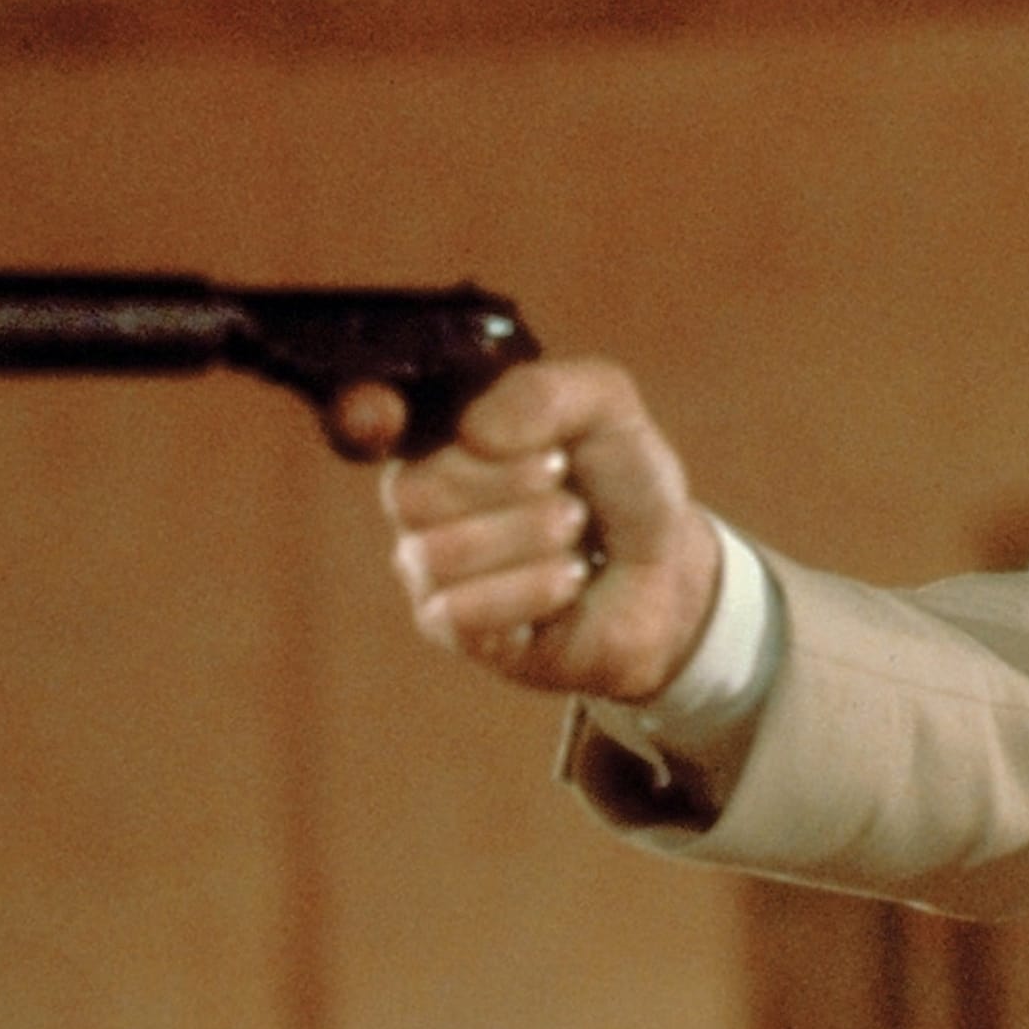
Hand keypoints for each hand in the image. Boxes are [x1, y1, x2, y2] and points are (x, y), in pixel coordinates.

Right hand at [353, 360, 722, 701]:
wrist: (668, 568)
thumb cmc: (622, 482)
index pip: (364, 416)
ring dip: (528, 536)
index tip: (387, 415)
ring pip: (436, 555)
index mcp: (444, 431)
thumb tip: (474, 433)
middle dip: (506, 482)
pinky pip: (458, 613)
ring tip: (574, 530)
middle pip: (411, 492)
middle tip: (563, 480)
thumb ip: (544, 394)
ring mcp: (431, 570)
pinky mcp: (457, 634)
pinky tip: (568, 580)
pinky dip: (529, 589)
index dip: (361, 413)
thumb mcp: (606, 408)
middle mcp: (422, 499)